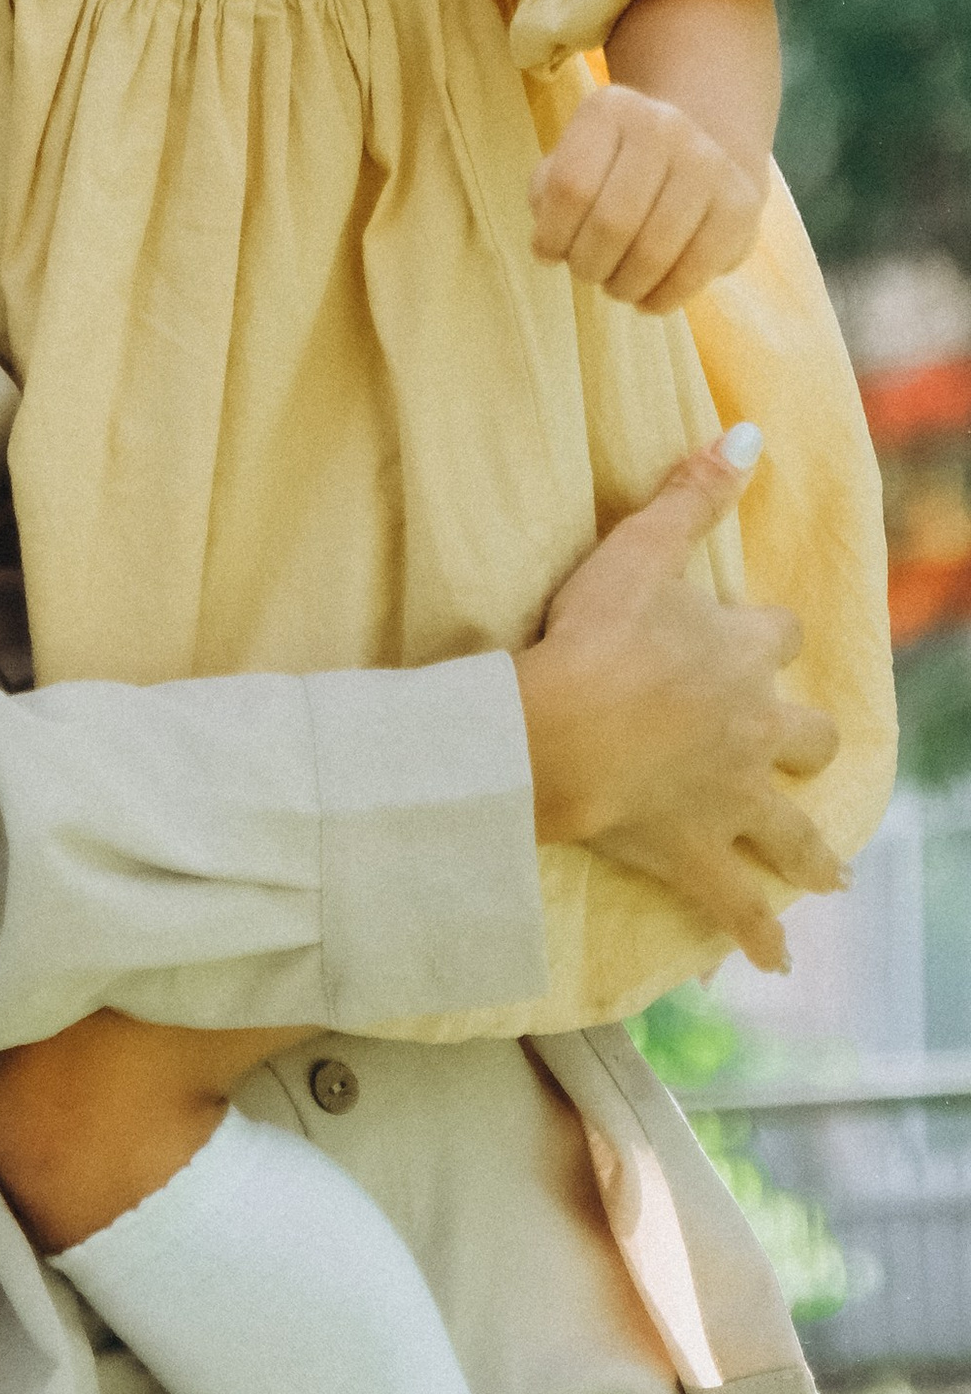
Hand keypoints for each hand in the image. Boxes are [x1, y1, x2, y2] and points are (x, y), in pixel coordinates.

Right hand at [516, 433, 841, 971]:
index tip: (753, 639)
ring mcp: (730, 798)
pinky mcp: (700, 853)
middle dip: (806, 746)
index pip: (775, 636)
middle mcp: (753, 730)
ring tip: (830, 874)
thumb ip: (692, 496)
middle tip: (803, 757)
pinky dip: (758, 936)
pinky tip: (773, 960)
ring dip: (813, 854)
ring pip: (793, 832)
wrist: (564, 730)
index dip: (763, 636)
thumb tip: (748, 434)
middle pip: (806, 738)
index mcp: (739, 655)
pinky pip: (740, 906)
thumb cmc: (591, 636)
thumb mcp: (636, 551)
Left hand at [531, 84, 765, 310]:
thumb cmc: (617, 166)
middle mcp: (663, 126)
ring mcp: (708, 161)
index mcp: (610, 109)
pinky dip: (664, 297)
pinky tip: (648, 300)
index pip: (570, 185)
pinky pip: (697, 268)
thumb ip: (549, 194)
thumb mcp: (573, 160)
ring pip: (654, 250)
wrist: (701, 148)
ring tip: (616, 286)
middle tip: (587, 273)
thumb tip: (551, 243)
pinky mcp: (741, 203)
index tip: (548, 254)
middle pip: (612, 221)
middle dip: (589, 264)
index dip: (552, 234)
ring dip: (624, 284)